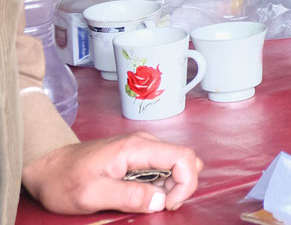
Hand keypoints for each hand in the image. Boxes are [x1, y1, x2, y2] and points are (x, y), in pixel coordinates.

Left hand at [21, 132, 202, 213]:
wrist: (46, 167)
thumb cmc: (64, 180)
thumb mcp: (92, 195)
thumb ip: (129, 197)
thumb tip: (161, 201)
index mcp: (137, 148)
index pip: (184, 157)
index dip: (186, 183)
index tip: (167, 206)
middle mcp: (145, 143)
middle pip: (184, 161)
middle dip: (180, 187)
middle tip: (157, 207)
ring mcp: (142, 149)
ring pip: (175, 166)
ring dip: (168, 188)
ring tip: (142, 202)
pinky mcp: (137, 157)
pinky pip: (161, 169)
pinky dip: (158, 186)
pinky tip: (138, 195)